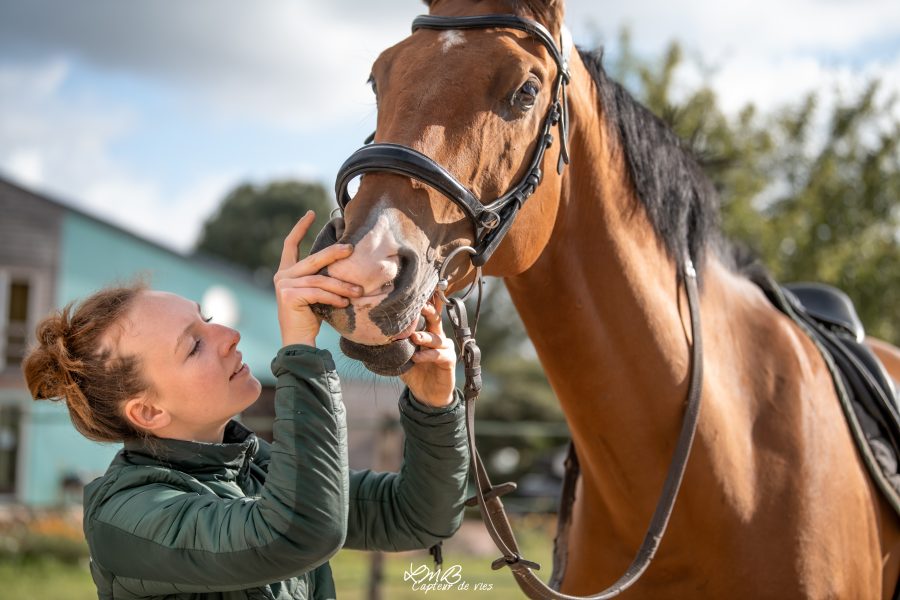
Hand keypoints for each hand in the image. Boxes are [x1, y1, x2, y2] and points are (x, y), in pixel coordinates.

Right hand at [274, 211, 361, 346]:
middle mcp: (282, 276)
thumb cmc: (310, 319)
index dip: (300, 228)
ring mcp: (284, 285)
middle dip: (334, 252)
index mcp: (286, 273)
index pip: (290, 245)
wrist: (298, 343)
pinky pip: (319, 292)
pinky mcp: (290, 296)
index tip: (311, 213)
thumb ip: (320, 278)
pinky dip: (334, 297)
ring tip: (358, 291)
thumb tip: (344, 264)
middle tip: (351, 248)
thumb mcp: (315, 294)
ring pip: (320, 279)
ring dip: (342, 285)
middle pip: (313, 259)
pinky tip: (345, 303)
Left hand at [400, 298, 456, 406]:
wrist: (427, 395)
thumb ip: (394, 346)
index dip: (423, 304)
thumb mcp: (402, 357)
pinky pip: (439, 355)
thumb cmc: (415, 373)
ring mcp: (445, 349)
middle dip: (428, 311)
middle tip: (419, 306)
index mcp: (427, 333)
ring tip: (414, 337)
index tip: (414, 294)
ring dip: (425, 337)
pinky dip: (427, 355)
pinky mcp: (449, 361)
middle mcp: (438, 337)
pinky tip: (417, 357)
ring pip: (436, 338)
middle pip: (435, 319)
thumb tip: (372, 336)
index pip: (425, 316)